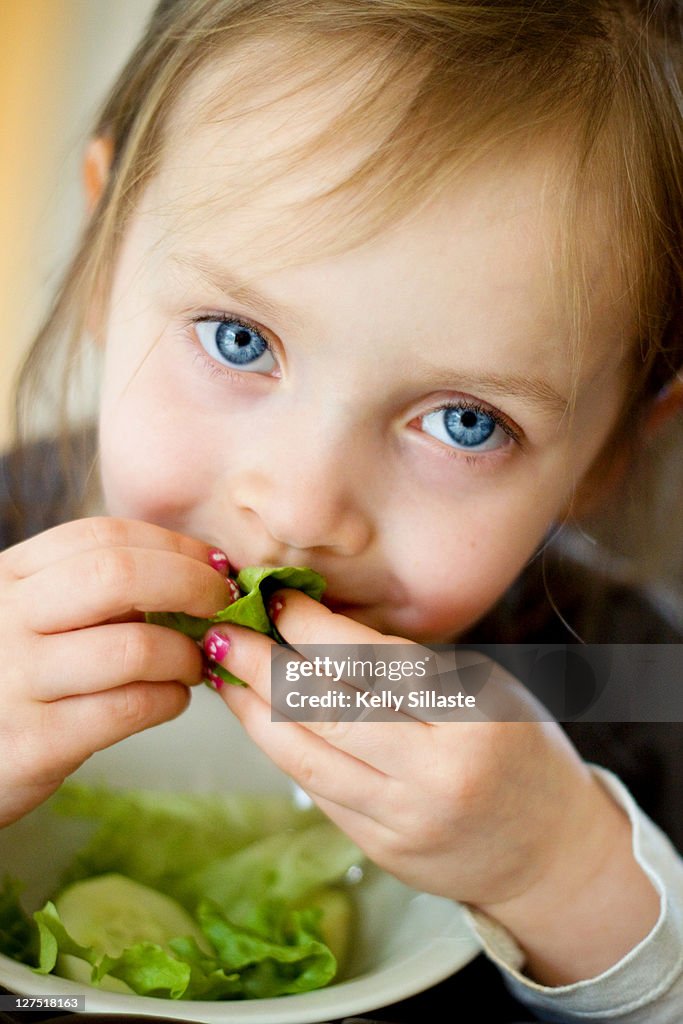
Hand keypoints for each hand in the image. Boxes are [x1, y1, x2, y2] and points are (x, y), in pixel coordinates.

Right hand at [0, 517, 233, 826]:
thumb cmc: (11, 683)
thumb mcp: (30, 621)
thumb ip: (90, 595)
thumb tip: (193, 573)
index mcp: (7, 578)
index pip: (101, 536)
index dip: (171, 545)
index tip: (212, 564)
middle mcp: (6, 620)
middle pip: (118, 575)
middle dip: (189, 583)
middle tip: (221, 603)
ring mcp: (16, 681)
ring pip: (134, 647)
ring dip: (184, 653)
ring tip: (194, 663)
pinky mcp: (36, 742)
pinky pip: (130, 707)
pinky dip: (170, 699)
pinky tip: (171, 698)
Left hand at [207, 589, 658, 982]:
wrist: (551, 853)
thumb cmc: (521, 751)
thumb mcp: (482, 689)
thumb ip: (405, 667)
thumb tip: (318, 627)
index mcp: (469, 719)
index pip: (371, 665)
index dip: (313, 629)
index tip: (277, 599)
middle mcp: (432, 775)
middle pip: (324, 712)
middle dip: (262, 666)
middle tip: (223, 630)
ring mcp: (402, 821)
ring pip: (305, 757)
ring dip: (253, 711)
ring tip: (223, 673)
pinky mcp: (380, 850)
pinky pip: (317, 790)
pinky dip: (282, 748)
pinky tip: (257, 719)